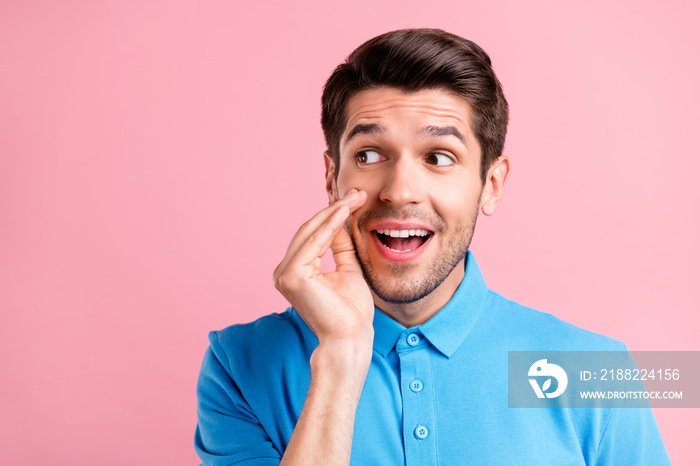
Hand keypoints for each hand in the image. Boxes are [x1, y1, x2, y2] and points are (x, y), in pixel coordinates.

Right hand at [273, 189, 373, 344]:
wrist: (351, 338)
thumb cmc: (351, 313)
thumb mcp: (348, 270)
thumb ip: (341, 247)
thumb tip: (342, 220)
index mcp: (294, 272)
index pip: (312, 236)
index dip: (333, 216)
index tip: (355, 200)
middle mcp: (283, 272)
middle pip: (308, 231)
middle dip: (334, 210)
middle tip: (357, 193)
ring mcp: (284, 274)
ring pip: (310, 232)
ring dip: (334, 213)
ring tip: (354, 198)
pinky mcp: (292, 276)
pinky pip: (314, 242)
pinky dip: (330, 225)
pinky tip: (345, 212)